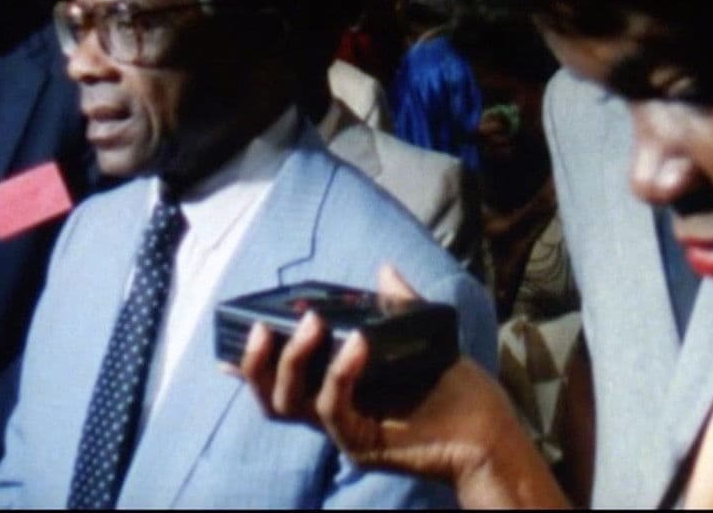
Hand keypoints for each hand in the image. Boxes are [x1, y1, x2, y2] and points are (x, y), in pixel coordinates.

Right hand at [237, 264, 566, 507]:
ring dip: (292, 359)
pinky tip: (358, 344)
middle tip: (262, 326)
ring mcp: (343, 429)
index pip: (279, 381)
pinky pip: (333, 408)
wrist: (490, 431)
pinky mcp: (360, 442)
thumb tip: (383, 269)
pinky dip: (340, 373)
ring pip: (288, 403)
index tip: (223, 346)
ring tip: (311, 322)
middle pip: (269, 396)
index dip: (247, 367)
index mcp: (336, 388)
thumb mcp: (422, 337)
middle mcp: (331, 411)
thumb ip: (399, 305)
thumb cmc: (456, 390)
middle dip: (254, 362)